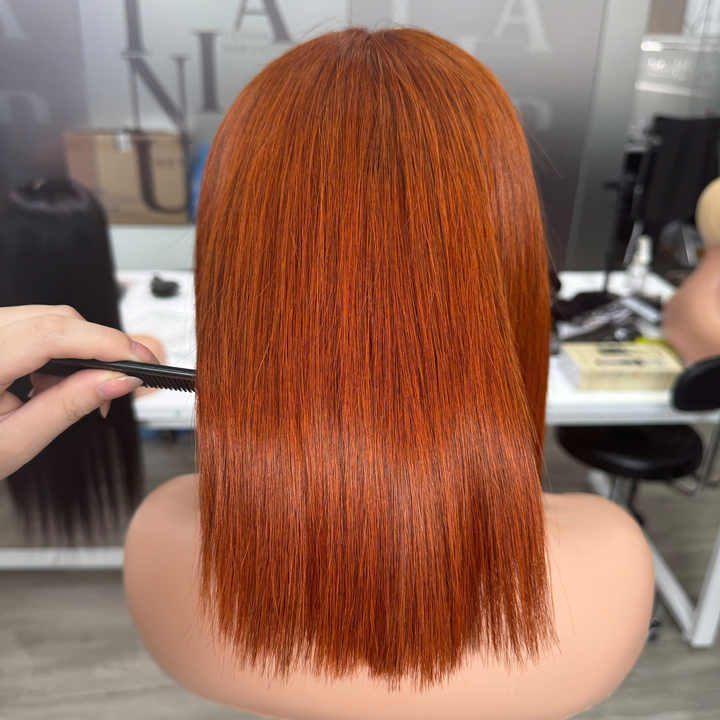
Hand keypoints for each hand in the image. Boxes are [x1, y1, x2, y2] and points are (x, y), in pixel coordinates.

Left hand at [0, 305, 157, 479]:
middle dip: (99, 347)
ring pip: (48, 317)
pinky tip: (54, 381)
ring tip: (82, 390)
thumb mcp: (16, 442)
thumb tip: (118, 380)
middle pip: (56, 318)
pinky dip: (59, 347)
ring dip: (80, 348)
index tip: (139, 360)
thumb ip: (68, 406)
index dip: (104, 342)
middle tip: (123, 382)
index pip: (51, 333)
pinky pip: (34, 324)